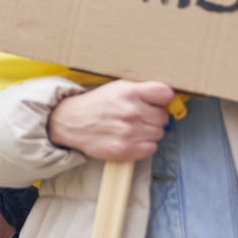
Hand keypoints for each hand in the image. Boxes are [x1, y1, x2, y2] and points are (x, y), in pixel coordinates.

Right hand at [47, 79, 173, 160]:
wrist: (70, 122)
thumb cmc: (96, 104)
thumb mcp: (116, 88)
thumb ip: (141, 90)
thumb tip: (168, 98)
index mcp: (129, 92)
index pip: (165, 94)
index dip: (162, 99)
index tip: (156, 102)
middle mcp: (130, 111)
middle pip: (163, 117)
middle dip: (154, 117)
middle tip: (139, 116)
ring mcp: (129, 132)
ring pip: (158, 133)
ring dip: (149, 132)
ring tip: (132, 128)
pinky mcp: (125, 150)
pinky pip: (152, 148)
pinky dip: (144, 145)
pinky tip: (131, 139)